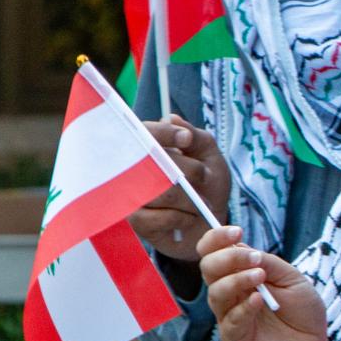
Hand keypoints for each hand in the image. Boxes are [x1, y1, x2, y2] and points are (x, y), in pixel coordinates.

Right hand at [125, 116, 231, 260]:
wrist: (210, 222)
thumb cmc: (207, 184)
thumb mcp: (209, 155)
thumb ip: (196, 137)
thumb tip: (171, 118)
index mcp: (150, 147)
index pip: (145, 133)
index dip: (164, 133)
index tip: (186, 139)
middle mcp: (133, 169)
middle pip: (152, 163)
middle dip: (188, 170)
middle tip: (205, 176)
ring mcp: (129, 195)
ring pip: (157, 192)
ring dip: (189, 198)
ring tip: (202, 202)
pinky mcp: (134, 220)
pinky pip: (155, 217)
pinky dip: (180, 217)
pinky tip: (189, 217)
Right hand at [198, 225, 325, 340]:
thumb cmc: (302, 310)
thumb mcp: (292, 279)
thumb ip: (270, 264)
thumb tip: (245, 250)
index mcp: (239, 273)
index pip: (214, 252)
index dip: (217, 239)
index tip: (236, 231)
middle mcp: (230, 292)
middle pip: (209, 269)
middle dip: (227, 257)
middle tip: (253, 257)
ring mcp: (230, 315)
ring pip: (216, 294)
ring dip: (236, 281)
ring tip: (260, 276)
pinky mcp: (236, 338)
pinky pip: (230, 322)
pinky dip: (243, 309)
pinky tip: (258, 301)